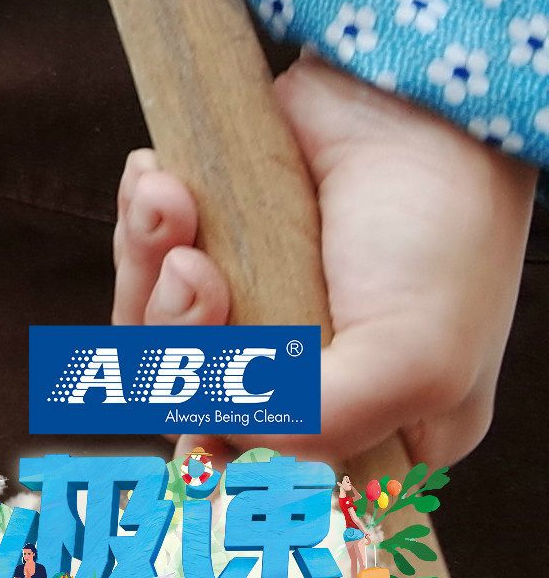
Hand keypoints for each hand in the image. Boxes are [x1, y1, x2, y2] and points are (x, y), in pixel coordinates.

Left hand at [114, 64, 536, 467]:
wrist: (406, 98)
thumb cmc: (436, 232)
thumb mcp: (410, 360)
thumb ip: (316, 423)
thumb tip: (216, 447)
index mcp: (377, 426)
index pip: (268, 478)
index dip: (214, 453)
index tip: (192, 418)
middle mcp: (311, 375)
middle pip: (191, 401)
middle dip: (173, 337)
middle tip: (199, 273)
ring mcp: (260, 305)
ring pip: (154, 331)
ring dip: (147, 270)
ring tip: (173, 207)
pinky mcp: (217, 240)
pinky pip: (143, 259)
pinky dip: (142, 223)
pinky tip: (162, 179)